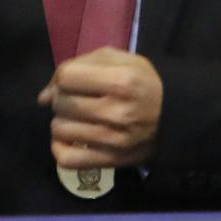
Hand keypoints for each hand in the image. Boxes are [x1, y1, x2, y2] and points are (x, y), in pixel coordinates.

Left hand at [39, 47, 162, 169]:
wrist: (177, 116)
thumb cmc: (145, 83)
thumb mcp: (122, 60)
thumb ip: (81, 65)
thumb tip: (43, 95)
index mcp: (121, 81)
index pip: (67, 77)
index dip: (62, 78)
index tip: (71, 82)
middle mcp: (116, 111)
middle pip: (61, 103)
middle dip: (62, 98)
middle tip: (76, 100)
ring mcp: (113, 140)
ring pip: (59, 129)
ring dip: (63, 122)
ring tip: (77, 119)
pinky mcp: (111, 161)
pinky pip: (67, 159)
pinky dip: (60, 148)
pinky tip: (70, 139)